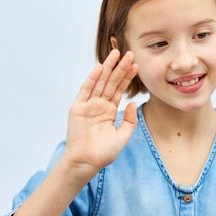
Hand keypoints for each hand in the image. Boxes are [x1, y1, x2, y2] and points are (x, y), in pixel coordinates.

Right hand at [63, 50, 138, 178]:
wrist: (87, 162)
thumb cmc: (104, 152)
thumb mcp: (123, 135)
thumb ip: (129, 119)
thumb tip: (133, 103)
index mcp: (109, 111)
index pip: (119, 90)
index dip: (127, 77)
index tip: (136, 65)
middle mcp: (99, 105)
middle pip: (111, 82)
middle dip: (120, 68)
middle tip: (130, 53)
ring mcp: (88, 105)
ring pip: (100, 82)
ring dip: (108, 67)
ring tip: (116, 54)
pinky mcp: (78, 108)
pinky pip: (86, 90)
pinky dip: (92, 78)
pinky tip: (100, 67)